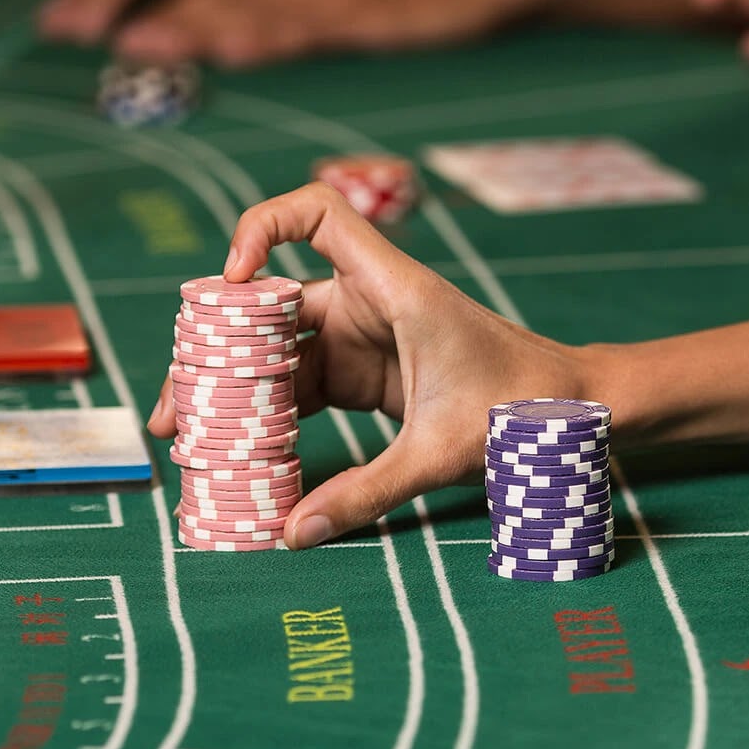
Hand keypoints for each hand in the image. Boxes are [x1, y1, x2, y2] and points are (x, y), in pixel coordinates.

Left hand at [106, 0, 556, 65]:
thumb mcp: (347, 0)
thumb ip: (290, 16)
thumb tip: (231, 38)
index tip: (100, 25)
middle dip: (154, 9)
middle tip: (90, 32)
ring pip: (244, 1)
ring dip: (188, 22)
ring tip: (137, 40)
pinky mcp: (360, 10)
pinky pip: (303, 22)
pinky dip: (262, 33)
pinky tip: (228, 46)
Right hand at [145, 184, 589, 548]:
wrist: (575, 412)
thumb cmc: (524, 408)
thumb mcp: (440, 452)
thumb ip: (367, 492)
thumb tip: (293, 534)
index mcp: (391, 288)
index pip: (317, 214)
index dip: (261, 228)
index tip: (230, 283)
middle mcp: (368, 303)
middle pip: (269, 306)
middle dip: (214, 352)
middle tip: (173, 412)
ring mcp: (364, 339)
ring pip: (279, 353)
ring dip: (234, 392)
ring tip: (189, 442)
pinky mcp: (367, 375)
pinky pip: (304, 387)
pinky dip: (271, 416)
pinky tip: (239, 454)